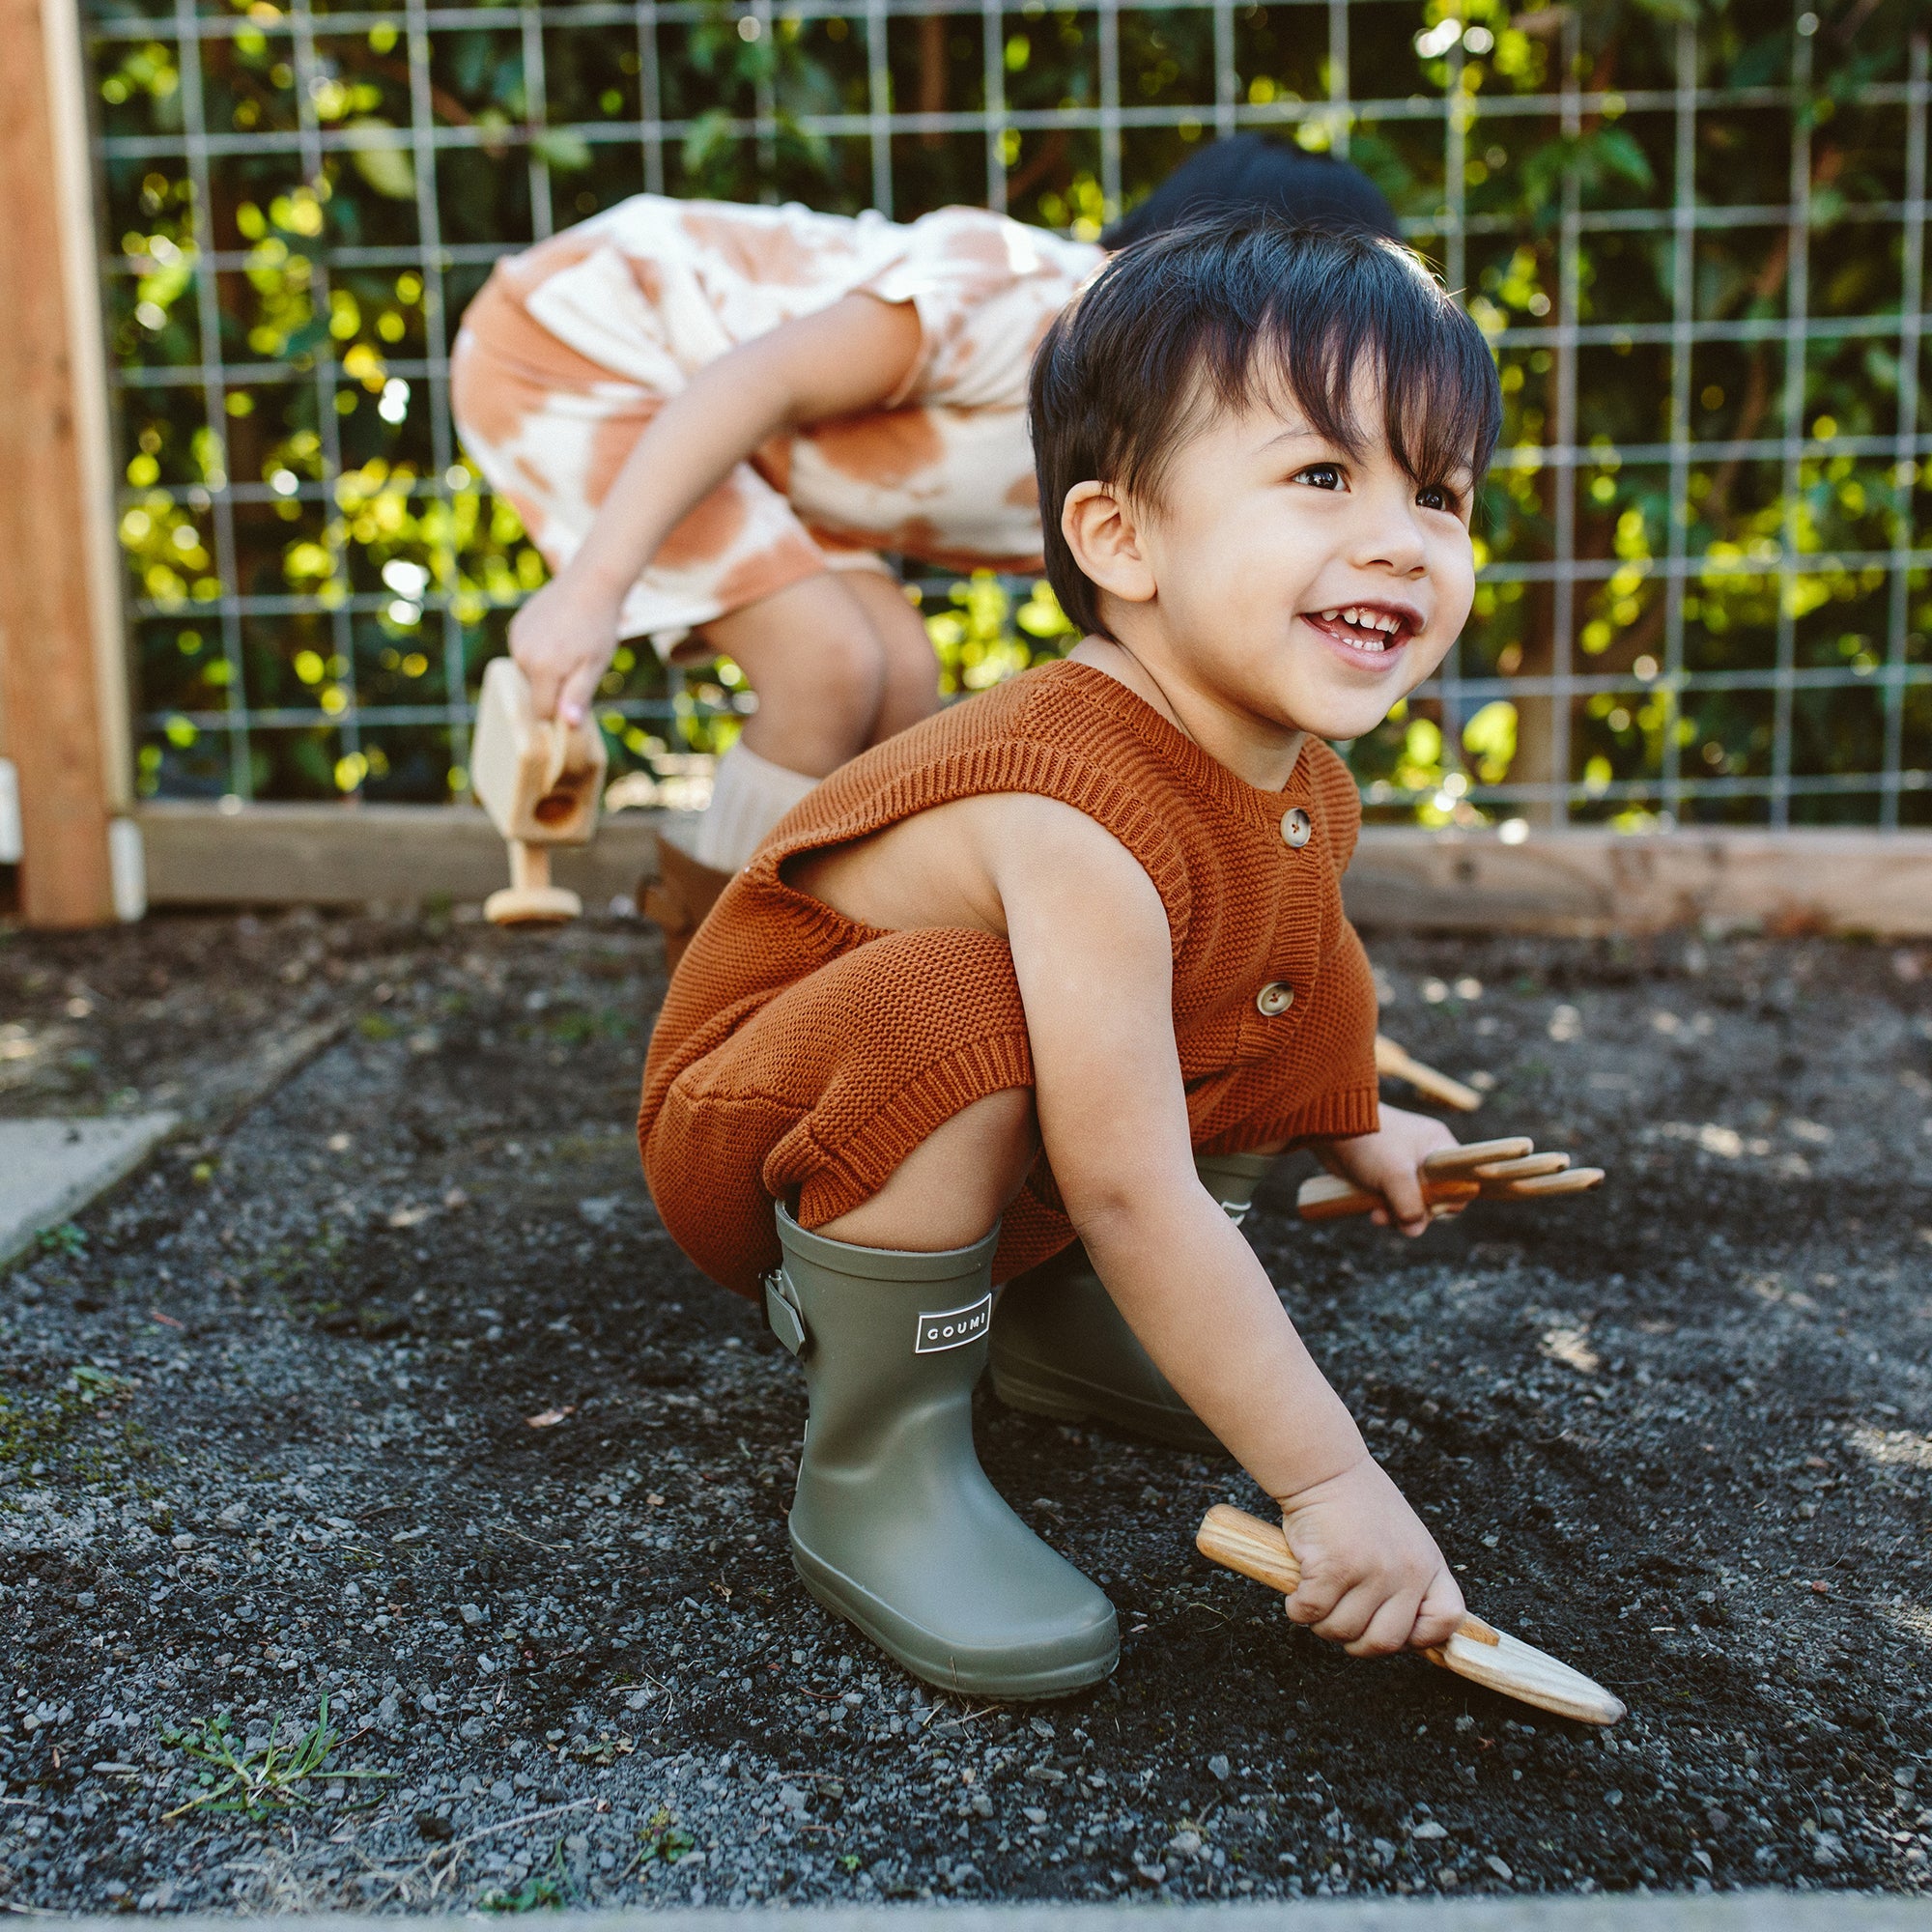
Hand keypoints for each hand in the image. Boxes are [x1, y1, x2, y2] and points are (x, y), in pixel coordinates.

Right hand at [509, 571, 624, 726]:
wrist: (590, 583)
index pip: (543, 712)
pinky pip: (526, 654)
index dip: (561, 712)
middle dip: (556, 689)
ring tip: (570, 648)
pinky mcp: (516, 628)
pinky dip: (540, 652)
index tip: (578, 697)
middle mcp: (522, 656)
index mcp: (542, 669)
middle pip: (536, 693)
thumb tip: (568, 724)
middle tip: (579, 665)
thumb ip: (578, 695)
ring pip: (531, 674)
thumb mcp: (595, 665)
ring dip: (548, 670)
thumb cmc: (598, 628)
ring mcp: (517, 640)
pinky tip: (559, 636)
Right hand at [1277, 1455, 1463, 1655]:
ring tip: (1318, 1599)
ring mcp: (1372, 1571)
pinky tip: (1299, 1591)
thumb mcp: (1404, 1540)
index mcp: (1428, 1565)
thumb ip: (1407, 1580)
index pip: (1446, 1620)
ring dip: (1322, 1623)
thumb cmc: (1358, 1504)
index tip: (1395, 1629)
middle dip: (1356, 1641)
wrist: (1325, 1468)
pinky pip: (1311, 1613)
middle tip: (1340, 1619)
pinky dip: (1298, 1609)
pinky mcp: (1333, 1568)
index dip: (1420, 1637)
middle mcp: (1406, 1572)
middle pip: (1386, 1642)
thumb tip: (1400, 1636)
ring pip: (1343, 1631)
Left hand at [1315, 1102, 1457, 1235]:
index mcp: (1438, 1145)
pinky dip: (1385, 1209)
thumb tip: (1414, 1230)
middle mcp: (1425, 1156)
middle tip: (1401, 1218)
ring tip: (1378, 1216)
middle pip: (1435, 1197)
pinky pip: (1393, 1200)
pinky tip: (1373, 1212)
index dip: (1448, 1200)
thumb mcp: (1396, 1175)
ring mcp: (1404, 1167)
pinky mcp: (1384, 1176)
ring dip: (1397, 1215)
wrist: (1330, 1129)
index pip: (1460, 1180)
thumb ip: (1411, 1205)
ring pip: (1412, 1203)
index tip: (1429, 1207)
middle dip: (1417, 1212)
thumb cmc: (1370, 1143)